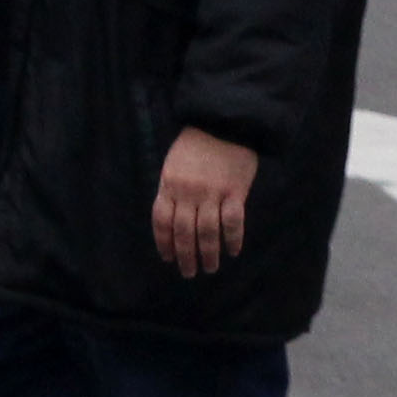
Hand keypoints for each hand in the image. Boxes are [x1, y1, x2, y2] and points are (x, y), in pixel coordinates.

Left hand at [153, 128, 257, 280]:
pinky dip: (233, 239)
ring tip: (210, 268)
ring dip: (208, 254)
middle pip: (183, 232)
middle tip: (189, 272)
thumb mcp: (174, 166)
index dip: (164, 243)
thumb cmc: (197, 145)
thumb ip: (173, 191)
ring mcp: (211, 193)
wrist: (224, 124)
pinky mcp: (234, 192)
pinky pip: (233, 222)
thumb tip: (173, 219)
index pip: (161, 222)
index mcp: (168, 186)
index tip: (168, 258)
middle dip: (185, 256)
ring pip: (206, 232)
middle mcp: (187, 193)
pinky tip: (233, 251)